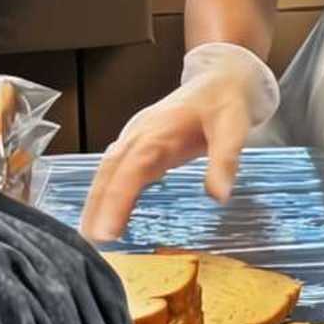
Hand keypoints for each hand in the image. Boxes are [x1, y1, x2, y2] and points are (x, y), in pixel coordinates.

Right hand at [79, 42, 278, 242]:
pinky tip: (105, 217)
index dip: (116, 201)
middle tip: (91, 244)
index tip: (106, 232)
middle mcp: (139, 135)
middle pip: (109, 173)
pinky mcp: (139, 145)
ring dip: (96, 203)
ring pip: (107, 172)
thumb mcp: (233, 128)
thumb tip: (219, 197)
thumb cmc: (225, 103)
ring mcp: (135, 139)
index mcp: (157, 131)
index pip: (130, 170)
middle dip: (97, 208)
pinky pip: (116, 171)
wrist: (220, 78)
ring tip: (90, 238)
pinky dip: (107, 193)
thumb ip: (225, 160)